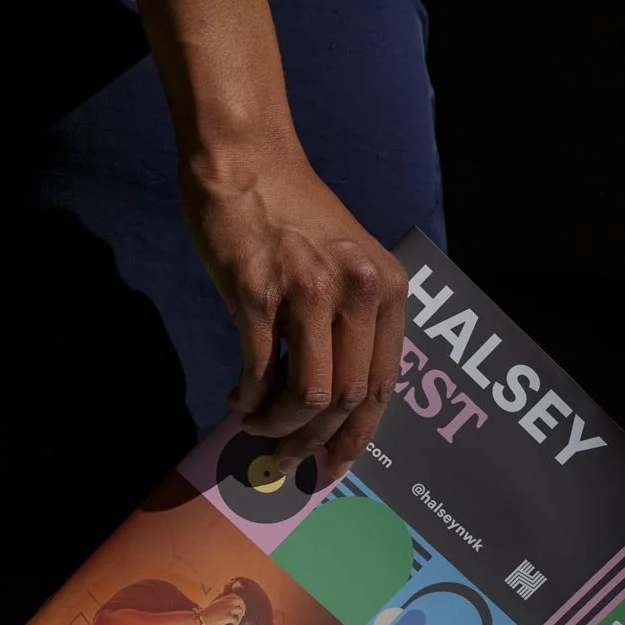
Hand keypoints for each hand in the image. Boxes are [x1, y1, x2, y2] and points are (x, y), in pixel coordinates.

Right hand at [181, 145, 407, 479]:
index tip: (336, 465)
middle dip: (314, 440)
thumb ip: (350, 322)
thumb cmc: (292, 213)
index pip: (383, 383)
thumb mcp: (346, 262)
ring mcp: (308, 292)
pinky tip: (238, 400)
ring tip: (256, 427)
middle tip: (287, 457)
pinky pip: (260, 370)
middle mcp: (356, 291)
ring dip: (279, 426)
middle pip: (348, 397)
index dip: (358, 434)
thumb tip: (333, 402)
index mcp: (386, 288)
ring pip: (308, 394)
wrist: (246, 159)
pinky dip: (249, 398)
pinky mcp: (257, 292)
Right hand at [198, 592, 246, 624]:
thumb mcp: (214, 605)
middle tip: (241, 615)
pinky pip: (236, 620)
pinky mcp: (227, 617)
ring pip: (240, 611)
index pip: (235, 596)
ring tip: (234, 623)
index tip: (238, 608)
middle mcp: (226, 603)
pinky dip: (234, 624)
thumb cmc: (205, 614)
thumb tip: (227, 609)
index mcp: (222, 599)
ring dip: (239, 618)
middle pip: (240, 601)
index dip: (239, 602)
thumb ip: (221, 605)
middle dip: (243, 608)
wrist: (200, 618)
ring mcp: (227, 609)